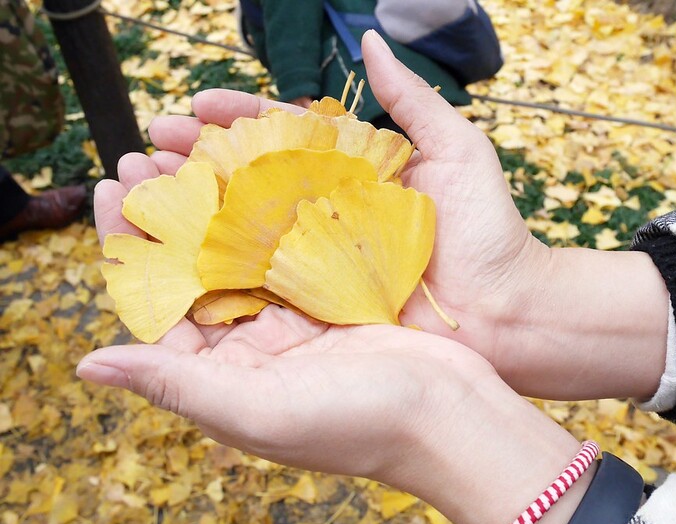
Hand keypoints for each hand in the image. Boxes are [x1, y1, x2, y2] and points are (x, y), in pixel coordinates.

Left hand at [86, 157, 592, 523]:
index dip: (128, 248)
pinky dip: (270, 210)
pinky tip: (256, 170)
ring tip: (188, 151)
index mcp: (222, 377)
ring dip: (214, 202)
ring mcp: (293, 321)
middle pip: (194, 271)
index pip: (155, 306)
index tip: (110, 190)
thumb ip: (175, 385)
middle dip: (167, 214)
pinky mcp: (331, 299)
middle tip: (144, 158)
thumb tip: (87, 366)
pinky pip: (289, 248)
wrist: (450, 415)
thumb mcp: (258, 412)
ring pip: (240, 251)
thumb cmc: (357, 424)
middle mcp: (251, 348)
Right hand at [141, 31, 669, 401]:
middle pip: (250, 178)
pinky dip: (219, 266)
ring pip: (245, 226)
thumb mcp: (457, 149)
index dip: (238, 118)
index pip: (283, 134)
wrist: (508, 308)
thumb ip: (410, 98)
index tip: (195, 107)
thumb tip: (370, 38)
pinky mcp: (321, 300)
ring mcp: (320, 256)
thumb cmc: (489, 230)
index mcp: (354, 169)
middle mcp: (328, 210)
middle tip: (148, 151)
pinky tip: (176, 254)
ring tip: (144, 191)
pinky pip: (264, 279)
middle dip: (197, 162)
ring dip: (193, 209)